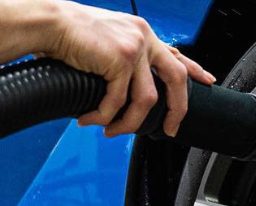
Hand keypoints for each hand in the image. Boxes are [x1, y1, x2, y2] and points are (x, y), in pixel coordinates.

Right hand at [46, 2, 215, 137]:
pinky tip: (89, 119)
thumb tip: (126, 89)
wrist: (48, 23)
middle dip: (177, 110)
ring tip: (110, 131)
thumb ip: (122, 60)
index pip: (176, 54)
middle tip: (168, 130)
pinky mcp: (119, 59)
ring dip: (128, 123)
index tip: (208, 81)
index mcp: (142, 33)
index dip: (195, 70)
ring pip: (146, 100)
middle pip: (176, 79)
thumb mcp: (106, 42)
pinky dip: (103, 116)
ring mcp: (133, 48)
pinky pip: (118, 101)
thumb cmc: (68, 35)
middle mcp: (143, 37)